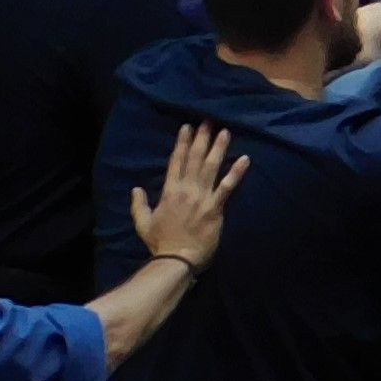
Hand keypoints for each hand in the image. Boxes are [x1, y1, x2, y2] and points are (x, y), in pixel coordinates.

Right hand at [129, 122, 248, 272]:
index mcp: (169, 192)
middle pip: (195, 159)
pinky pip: (227, 187)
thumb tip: (135, 188)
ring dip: (219, 148)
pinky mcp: (215, 208)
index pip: (176, 162)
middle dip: (201, 138)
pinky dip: (236, 172)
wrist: (177, 260)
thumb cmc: (160, 243)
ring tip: (225, 131)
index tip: (187, 127)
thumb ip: (138, 205)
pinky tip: (245, 158)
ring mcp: (202, 198)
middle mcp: (186, 190)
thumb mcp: (143, 224)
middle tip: (208, 120)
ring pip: (211, 167)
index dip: (182, 143)